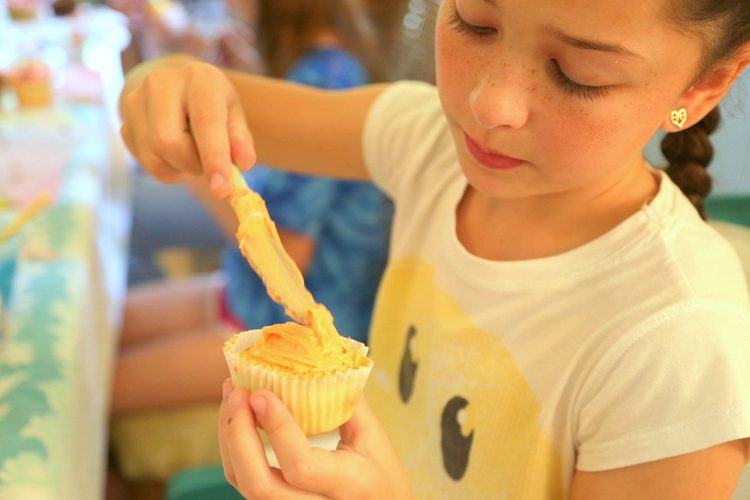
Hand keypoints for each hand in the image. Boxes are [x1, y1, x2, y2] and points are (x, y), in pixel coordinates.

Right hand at [119, 58, 255, 196]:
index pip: (205, 120)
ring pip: (156, 157)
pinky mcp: (125, 125)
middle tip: (211, 167)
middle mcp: (161, 83)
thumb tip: (244, 162)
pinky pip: (147, 164)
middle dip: (194, 165)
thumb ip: (240, 139)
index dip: (214, 157)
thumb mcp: (233, 115)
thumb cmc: (213, 107)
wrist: (177, 92)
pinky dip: (169, 169)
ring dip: (182, 168)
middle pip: (169, 141)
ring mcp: (135, 102)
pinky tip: (177, 154)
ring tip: (194, 154)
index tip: (222, 188)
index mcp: (199, 77)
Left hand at [219, 378, 412, 498]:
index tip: (261, 394)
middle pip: (259, 485)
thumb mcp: (374, 438)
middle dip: (238, 436)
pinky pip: (245, 482)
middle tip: (238, 393)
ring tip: (232, 395)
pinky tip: (237, 418)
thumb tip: (320, 359)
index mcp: (346, 484)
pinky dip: (234, 449)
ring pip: (245, 485)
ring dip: (230, 438)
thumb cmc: (381, 474)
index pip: (301, 466)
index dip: (277, 429)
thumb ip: (347, 401)